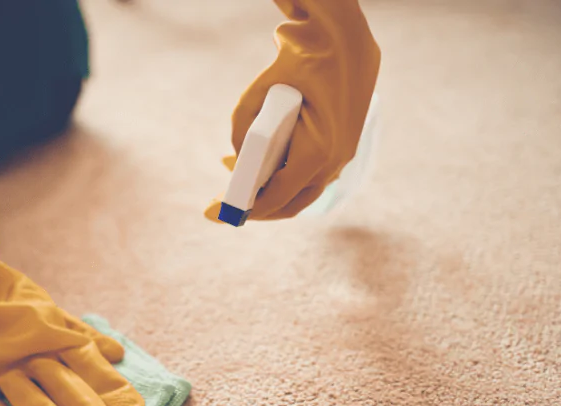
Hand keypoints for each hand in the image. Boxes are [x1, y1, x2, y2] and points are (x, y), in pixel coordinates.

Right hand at [0, 298, 144, 405]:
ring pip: (26, 392)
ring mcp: (0, 362)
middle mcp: (31, 349)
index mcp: (56, 334)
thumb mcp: (54, 312)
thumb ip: (84, 335)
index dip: (110, 385)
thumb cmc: (15, 302)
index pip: (87, 361)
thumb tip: (118, 354)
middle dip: (84, 405)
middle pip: (61, 379)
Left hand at [205, 0, 380, 221]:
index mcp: (319, 152)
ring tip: (232, 172)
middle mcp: (335, 160)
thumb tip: (237, 154)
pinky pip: (309, 171)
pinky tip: (259, 161)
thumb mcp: (258, 92)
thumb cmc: (300, 62)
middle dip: (255, 206)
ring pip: (301, 188)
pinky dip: (283, 172)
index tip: (218, 213)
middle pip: (291, 202)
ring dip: (268, 186)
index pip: (278, 197)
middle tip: (223, 205)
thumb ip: (242, 127)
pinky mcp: (340, 145)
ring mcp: (341, 155)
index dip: (246, 209)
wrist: (341, 38)